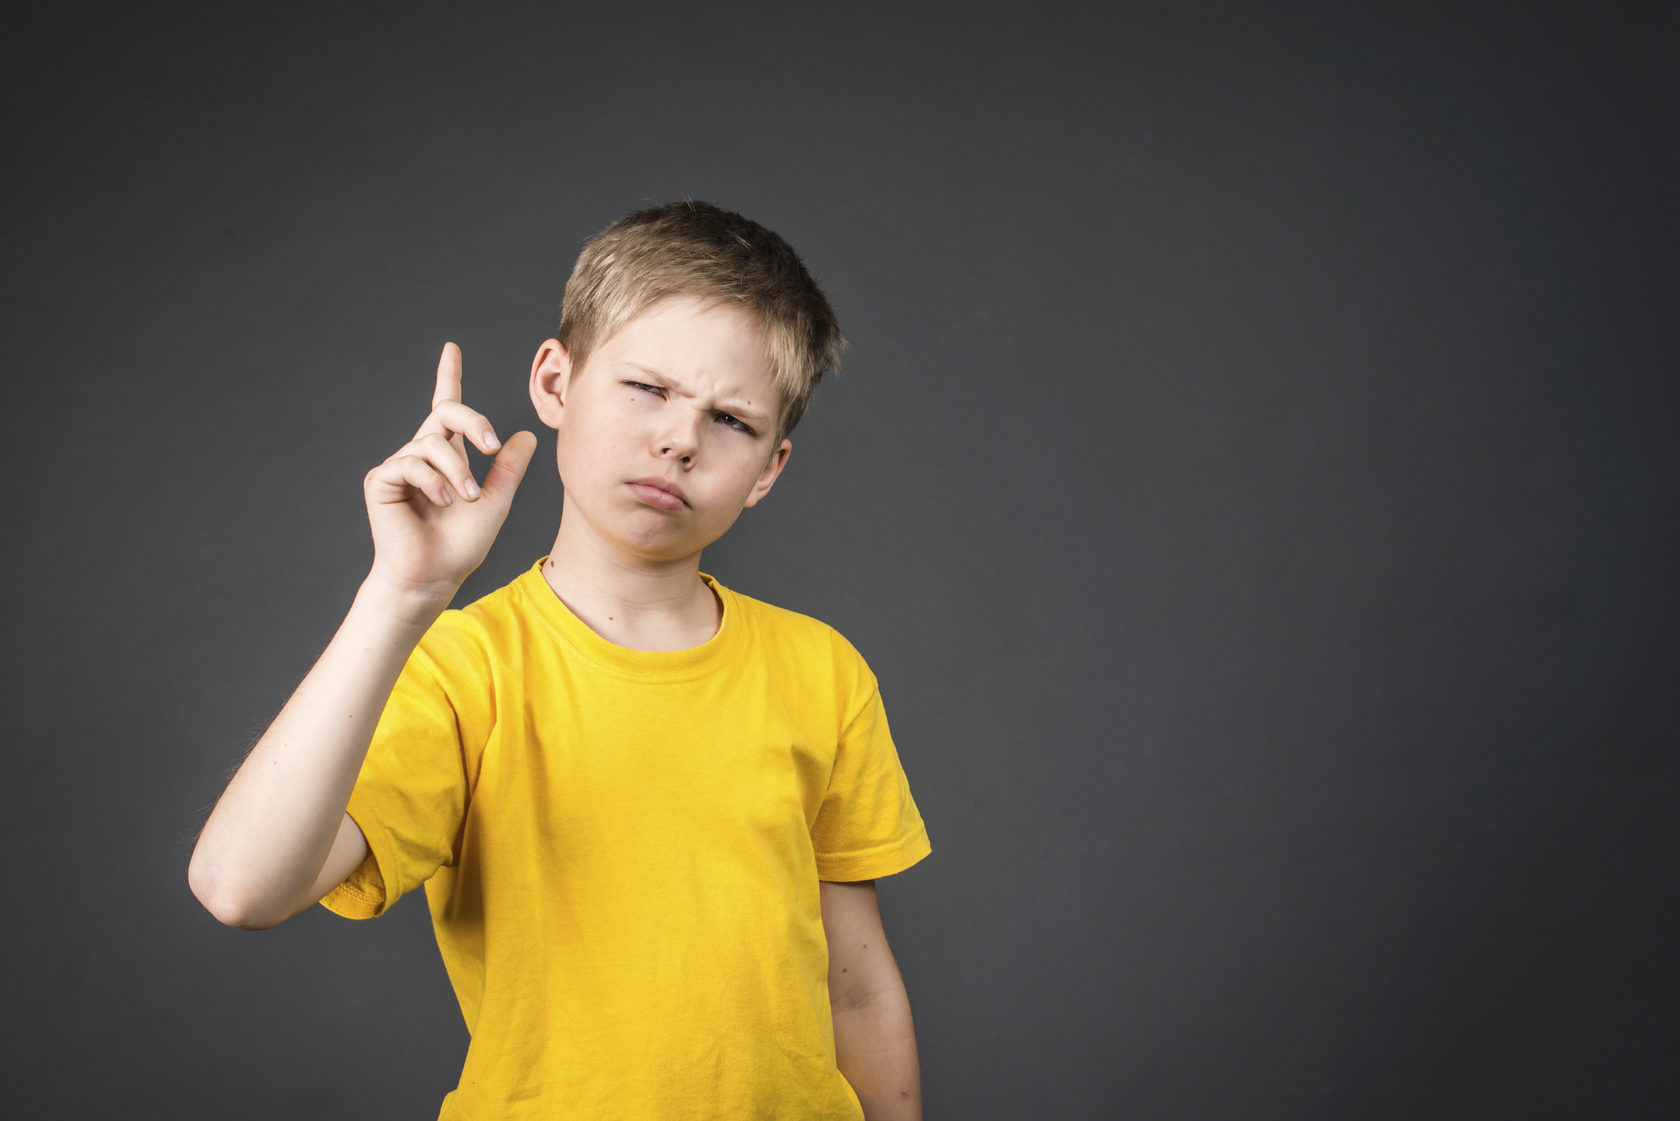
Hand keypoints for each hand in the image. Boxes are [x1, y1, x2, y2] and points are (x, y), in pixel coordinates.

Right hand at [363, 343, 536, 607]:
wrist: (434, 577)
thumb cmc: (461, 545)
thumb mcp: (495, 502)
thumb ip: (508, 469)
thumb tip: (526, 435)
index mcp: (448, 456)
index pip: (447, 408)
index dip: (448, 377)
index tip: (451, 349)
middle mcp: (422, 454)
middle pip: (445, 412)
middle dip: (472, 420)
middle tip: (490, 446)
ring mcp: (400, 465)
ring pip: (432, 442)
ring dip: (457, 470)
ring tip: (465, 498)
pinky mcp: (382, 480)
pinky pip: (411, 462)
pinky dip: (433, 481)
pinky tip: (442, 502)